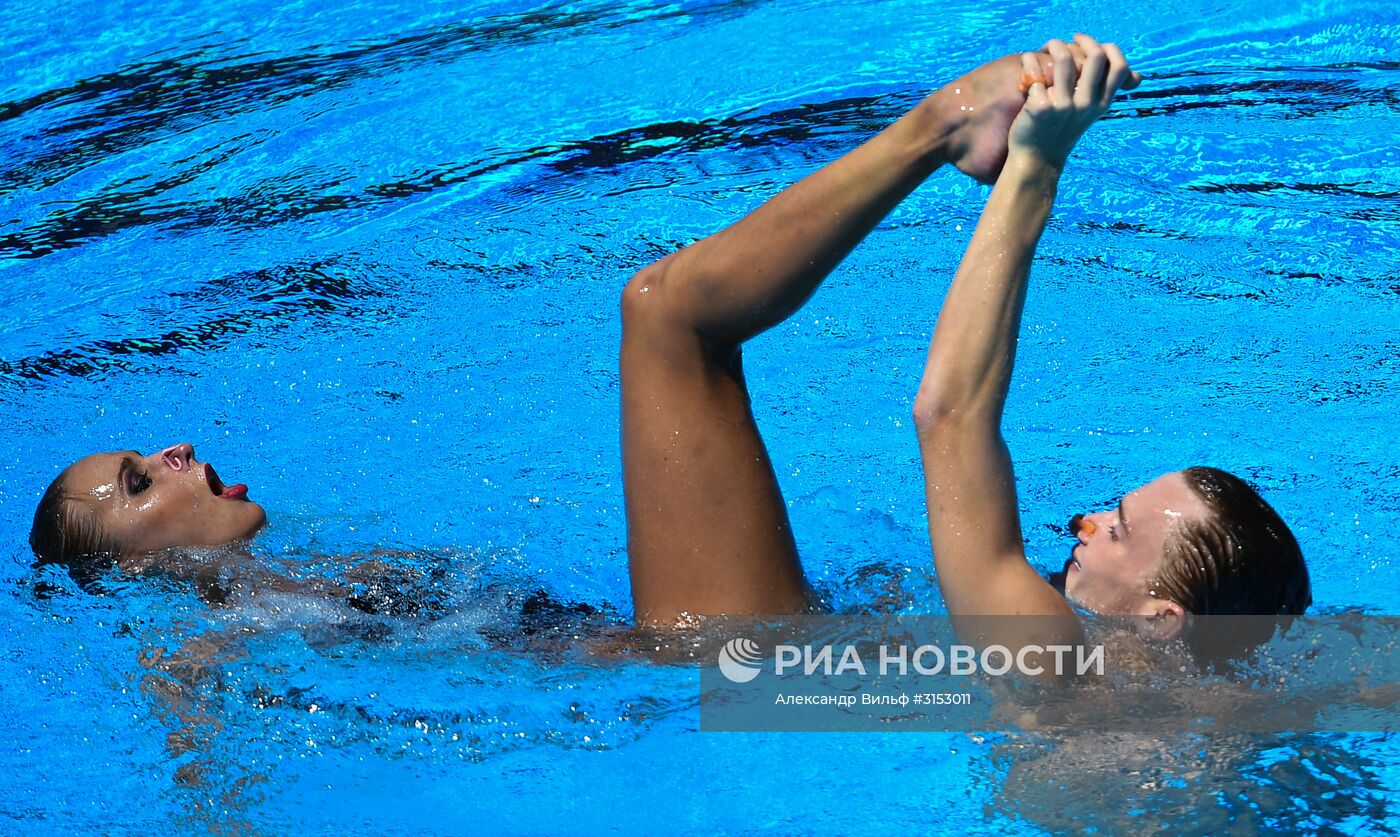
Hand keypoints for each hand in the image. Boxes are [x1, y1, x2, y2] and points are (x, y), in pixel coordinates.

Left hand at [1008, 34, 1135, 170]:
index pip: (1118, 68)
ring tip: (1047, 46)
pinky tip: (1027, 62)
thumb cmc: (1061, 130)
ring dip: (1054, 44)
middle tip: (1069, 40)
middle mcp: (1085, 105)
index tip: (1093, 46)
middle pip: (1095, 57)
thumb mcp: (1091, 113)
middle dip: (1082, 40)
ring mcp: (1063, 106)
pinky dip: (1029, 61)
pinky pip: (1036, 73)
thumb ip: (1107, 92)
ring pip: (1064, 59)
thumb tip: (1138, 77)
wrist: (1036, 159)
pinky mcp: (1040, 107)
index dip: (1109, 49)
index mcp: (1101, 104)